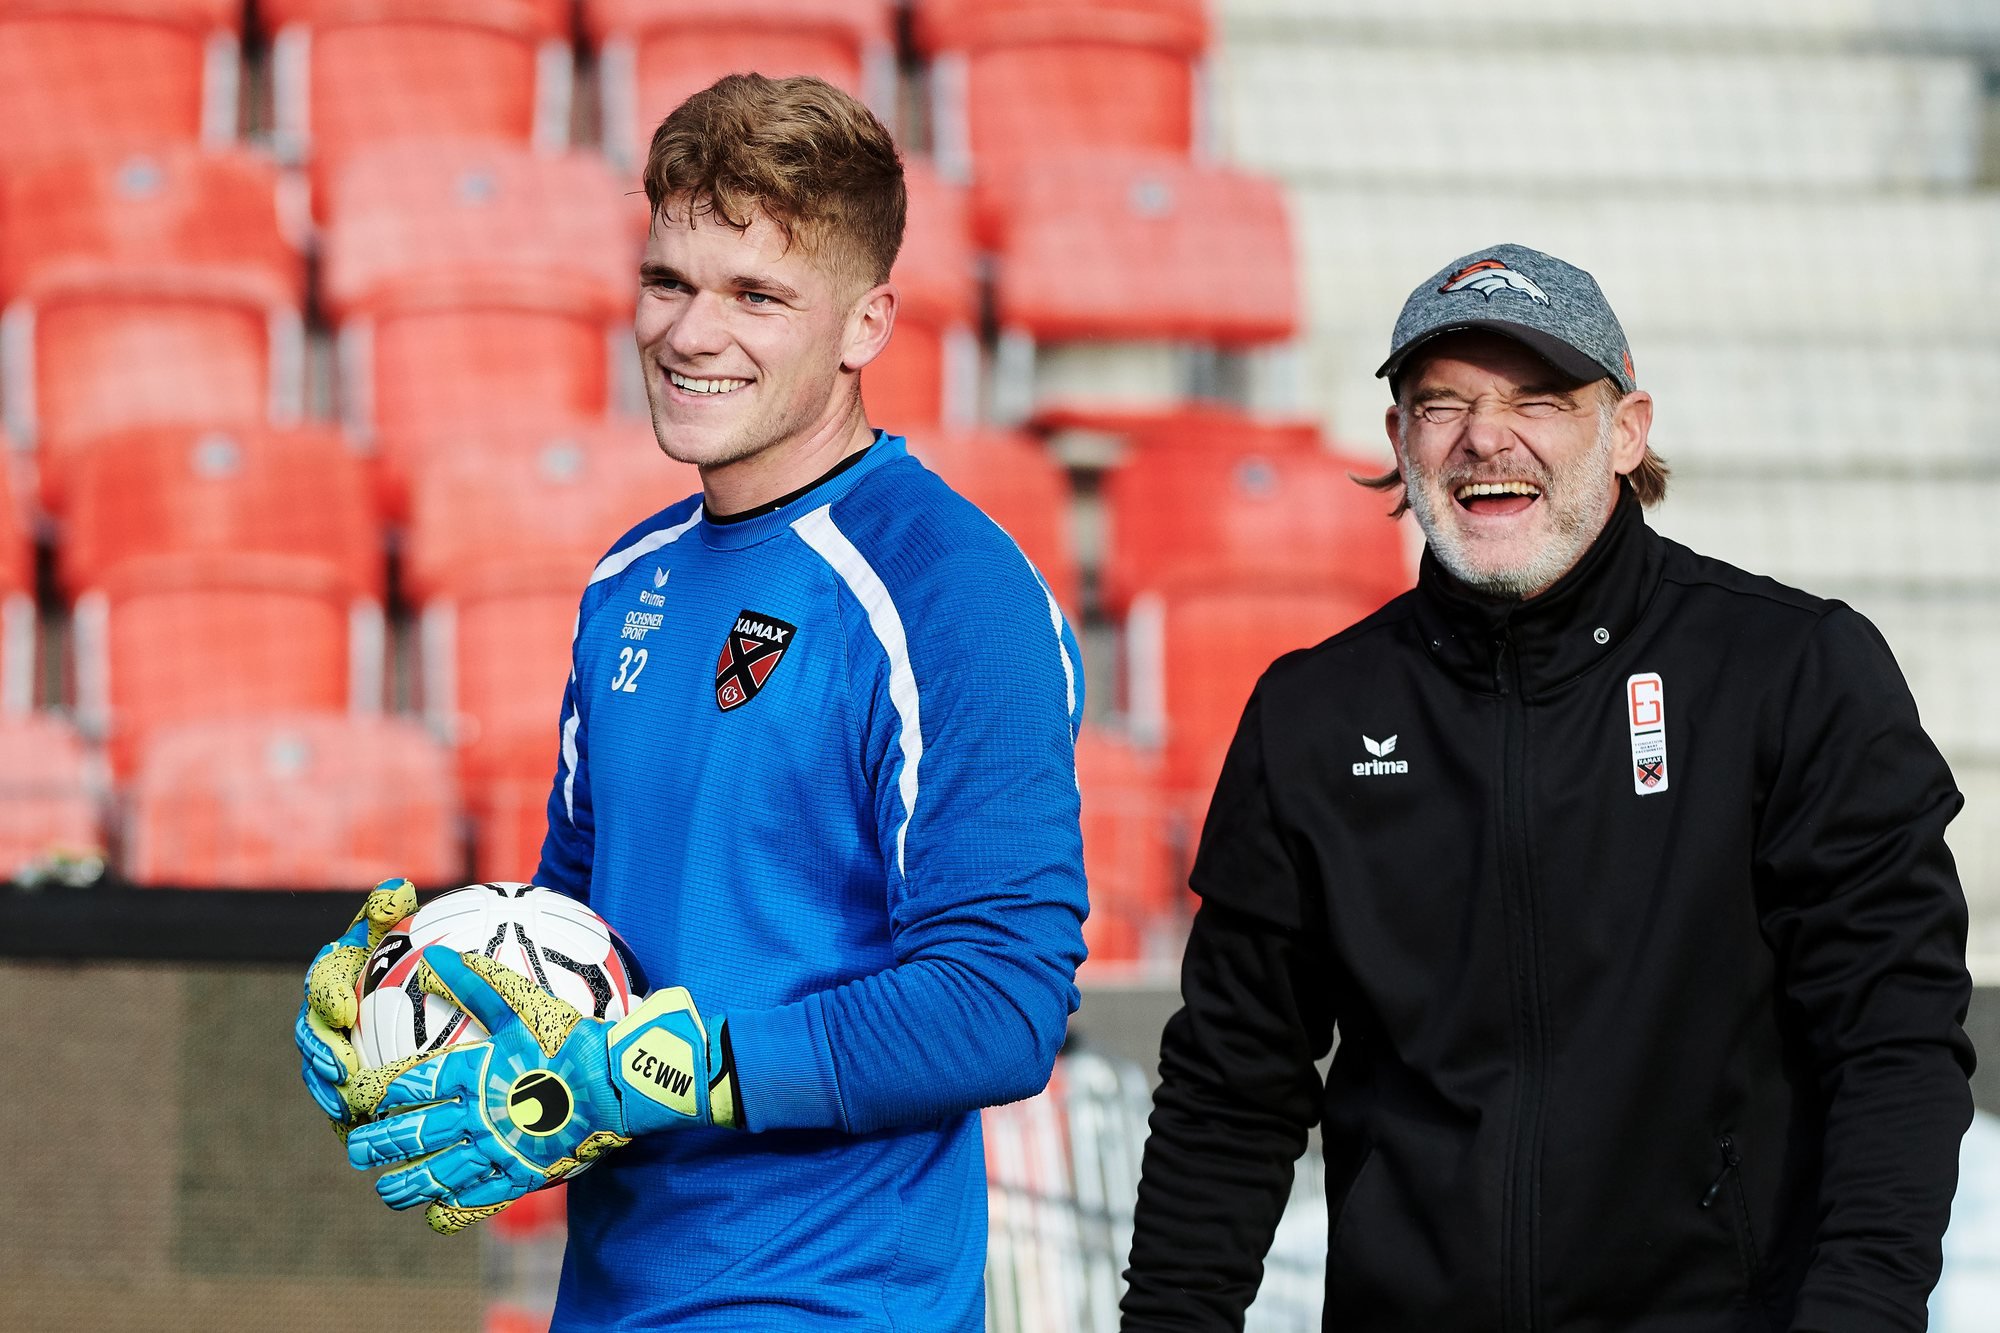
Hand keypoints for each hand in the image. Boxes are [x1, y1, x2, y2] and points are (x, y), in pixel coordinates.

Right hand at [293, 877, 417, 1132]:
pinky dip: (344, 1114)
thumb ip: (393, 911)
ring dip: (327, 1089)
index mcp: (339, 971)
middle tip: (340, 1068)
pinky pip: (338, 1097)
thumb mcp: (406, 928)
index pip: (326, 979)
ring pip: (320, 1069)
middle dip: (321, 1052)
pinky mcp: (344, 1077)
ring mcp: (333, 1045)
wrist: (432, 989)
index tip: (344, 1011)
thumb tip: (396, 889)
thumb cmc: (417, 950)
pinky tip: (358, 1129)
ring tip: (343, 1105)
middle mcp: (328, 1009)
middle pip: (314, 1032)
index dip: (328, 996)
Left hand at [344, 947, 738, 1233]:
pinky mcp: (523, 1175)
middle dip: (377, 1144)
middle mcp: (478, 1115)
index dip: (380, 1092)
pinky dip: (453, 1210)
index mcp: (474, 1073)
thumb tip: (432, 955)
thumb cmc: (571, 1038)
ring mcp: (499, 1150)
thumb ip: (475, 981)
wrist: (617, 1081)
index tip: (359, 1097)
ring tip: (386, 1191)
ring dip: (406, 1184)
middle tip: (355, 1151)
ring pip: (439, 1174)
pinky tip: (436, 1215)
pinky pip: (480, 1200)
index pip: (412, 1085)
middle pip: (414, 1135)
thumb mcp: (523, 1002)